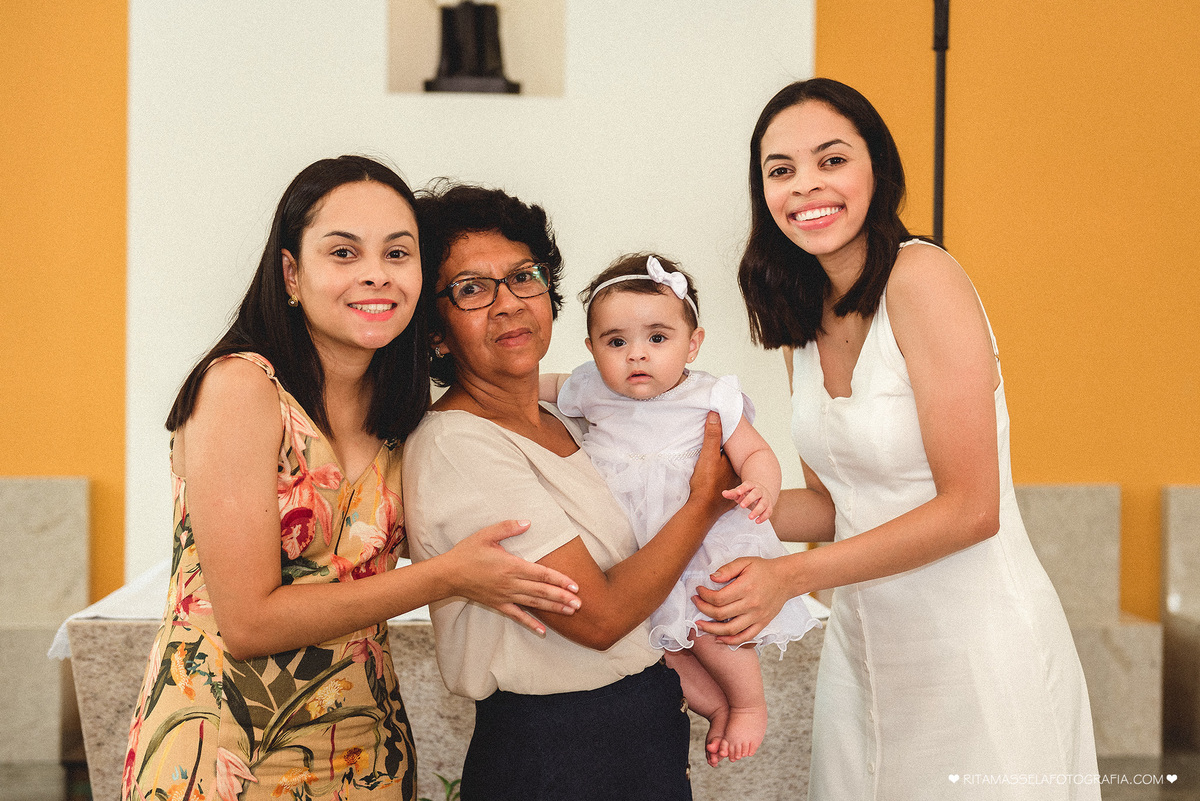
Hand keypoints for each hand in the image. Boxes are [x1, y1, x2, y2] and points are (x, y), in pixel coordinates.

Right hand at [444, 520, 581, 634]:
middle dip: (563, 597)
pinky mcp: (498, 604)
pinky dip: (531, 624)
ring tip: (571, 612)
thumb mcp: (486, 534)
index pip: (541, 574)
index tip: (575, 585)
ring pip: (534, 604)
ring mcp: (505, 596)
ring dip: (553, 609)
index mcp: (511, 566)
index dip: (560, 580)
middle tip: (581, 603)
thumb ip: (508, 527)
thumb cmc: (468, 552)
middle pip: (542, 591)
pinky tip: (543, 631)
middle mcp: (511, 583)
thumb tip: (528, 522)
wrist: (448, 574)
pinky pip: (517, 616)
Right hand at [688, 412, 738, 522]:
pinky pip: (726, 491)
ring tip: (716, 469)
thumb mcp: (708, 455)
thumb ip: (712, 435)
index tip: (719, 436)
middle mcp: (736, 476)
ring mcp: (731, 490)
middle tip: (716, 452)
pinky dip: (722, 487)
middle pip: (730, 463)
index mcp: (734, 464)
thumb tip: (716, 414)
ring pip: (729, 477)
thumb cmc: (706, 482)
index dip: (725, 442)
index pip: (731, 449)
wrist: (702, 509)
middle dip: (725, 458)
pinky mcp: (725, 502)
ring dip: (724, 473)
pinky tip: (717, 486)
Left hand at [692, 555, 796, 645]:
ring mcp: (757, 616)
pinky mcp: (762, 624)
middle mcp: (751, 604)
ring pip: (730, 630)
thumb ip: (728, 569)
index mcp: (745, 588)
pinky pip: (745, 637)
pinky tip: (719, 638)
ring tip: (700, 625)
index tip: (698, 591)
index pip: (718, 598)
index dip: (704, 596)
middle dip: (703, 610)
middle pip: (720, 614)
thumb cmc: (764, 569)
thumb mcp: (745, 562)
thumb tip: (712, 578)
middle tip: (696, 603)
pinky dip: (731, 641)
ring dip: (712, 629)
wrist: (786, 579)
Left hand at [722, 480, 773, 523]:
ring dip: (757, 510)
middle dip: (749, 499)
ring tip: (749, 517)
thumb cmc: (748, 493)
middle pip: (756, 493)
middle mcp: (760, 491)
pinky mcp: (769, 507)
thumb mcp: (739, 493)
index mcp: (751, 485)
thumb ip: (732, 493)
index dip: (743, 488)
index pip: (748, 485)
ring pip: (763, 503)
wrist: (762, 494)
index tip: (738, 492)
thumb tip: (723, 493)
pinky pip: (768, 512)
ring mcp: (765, 498)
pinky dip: (763, 517)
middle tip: (741, 506)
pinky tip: (757, 521)